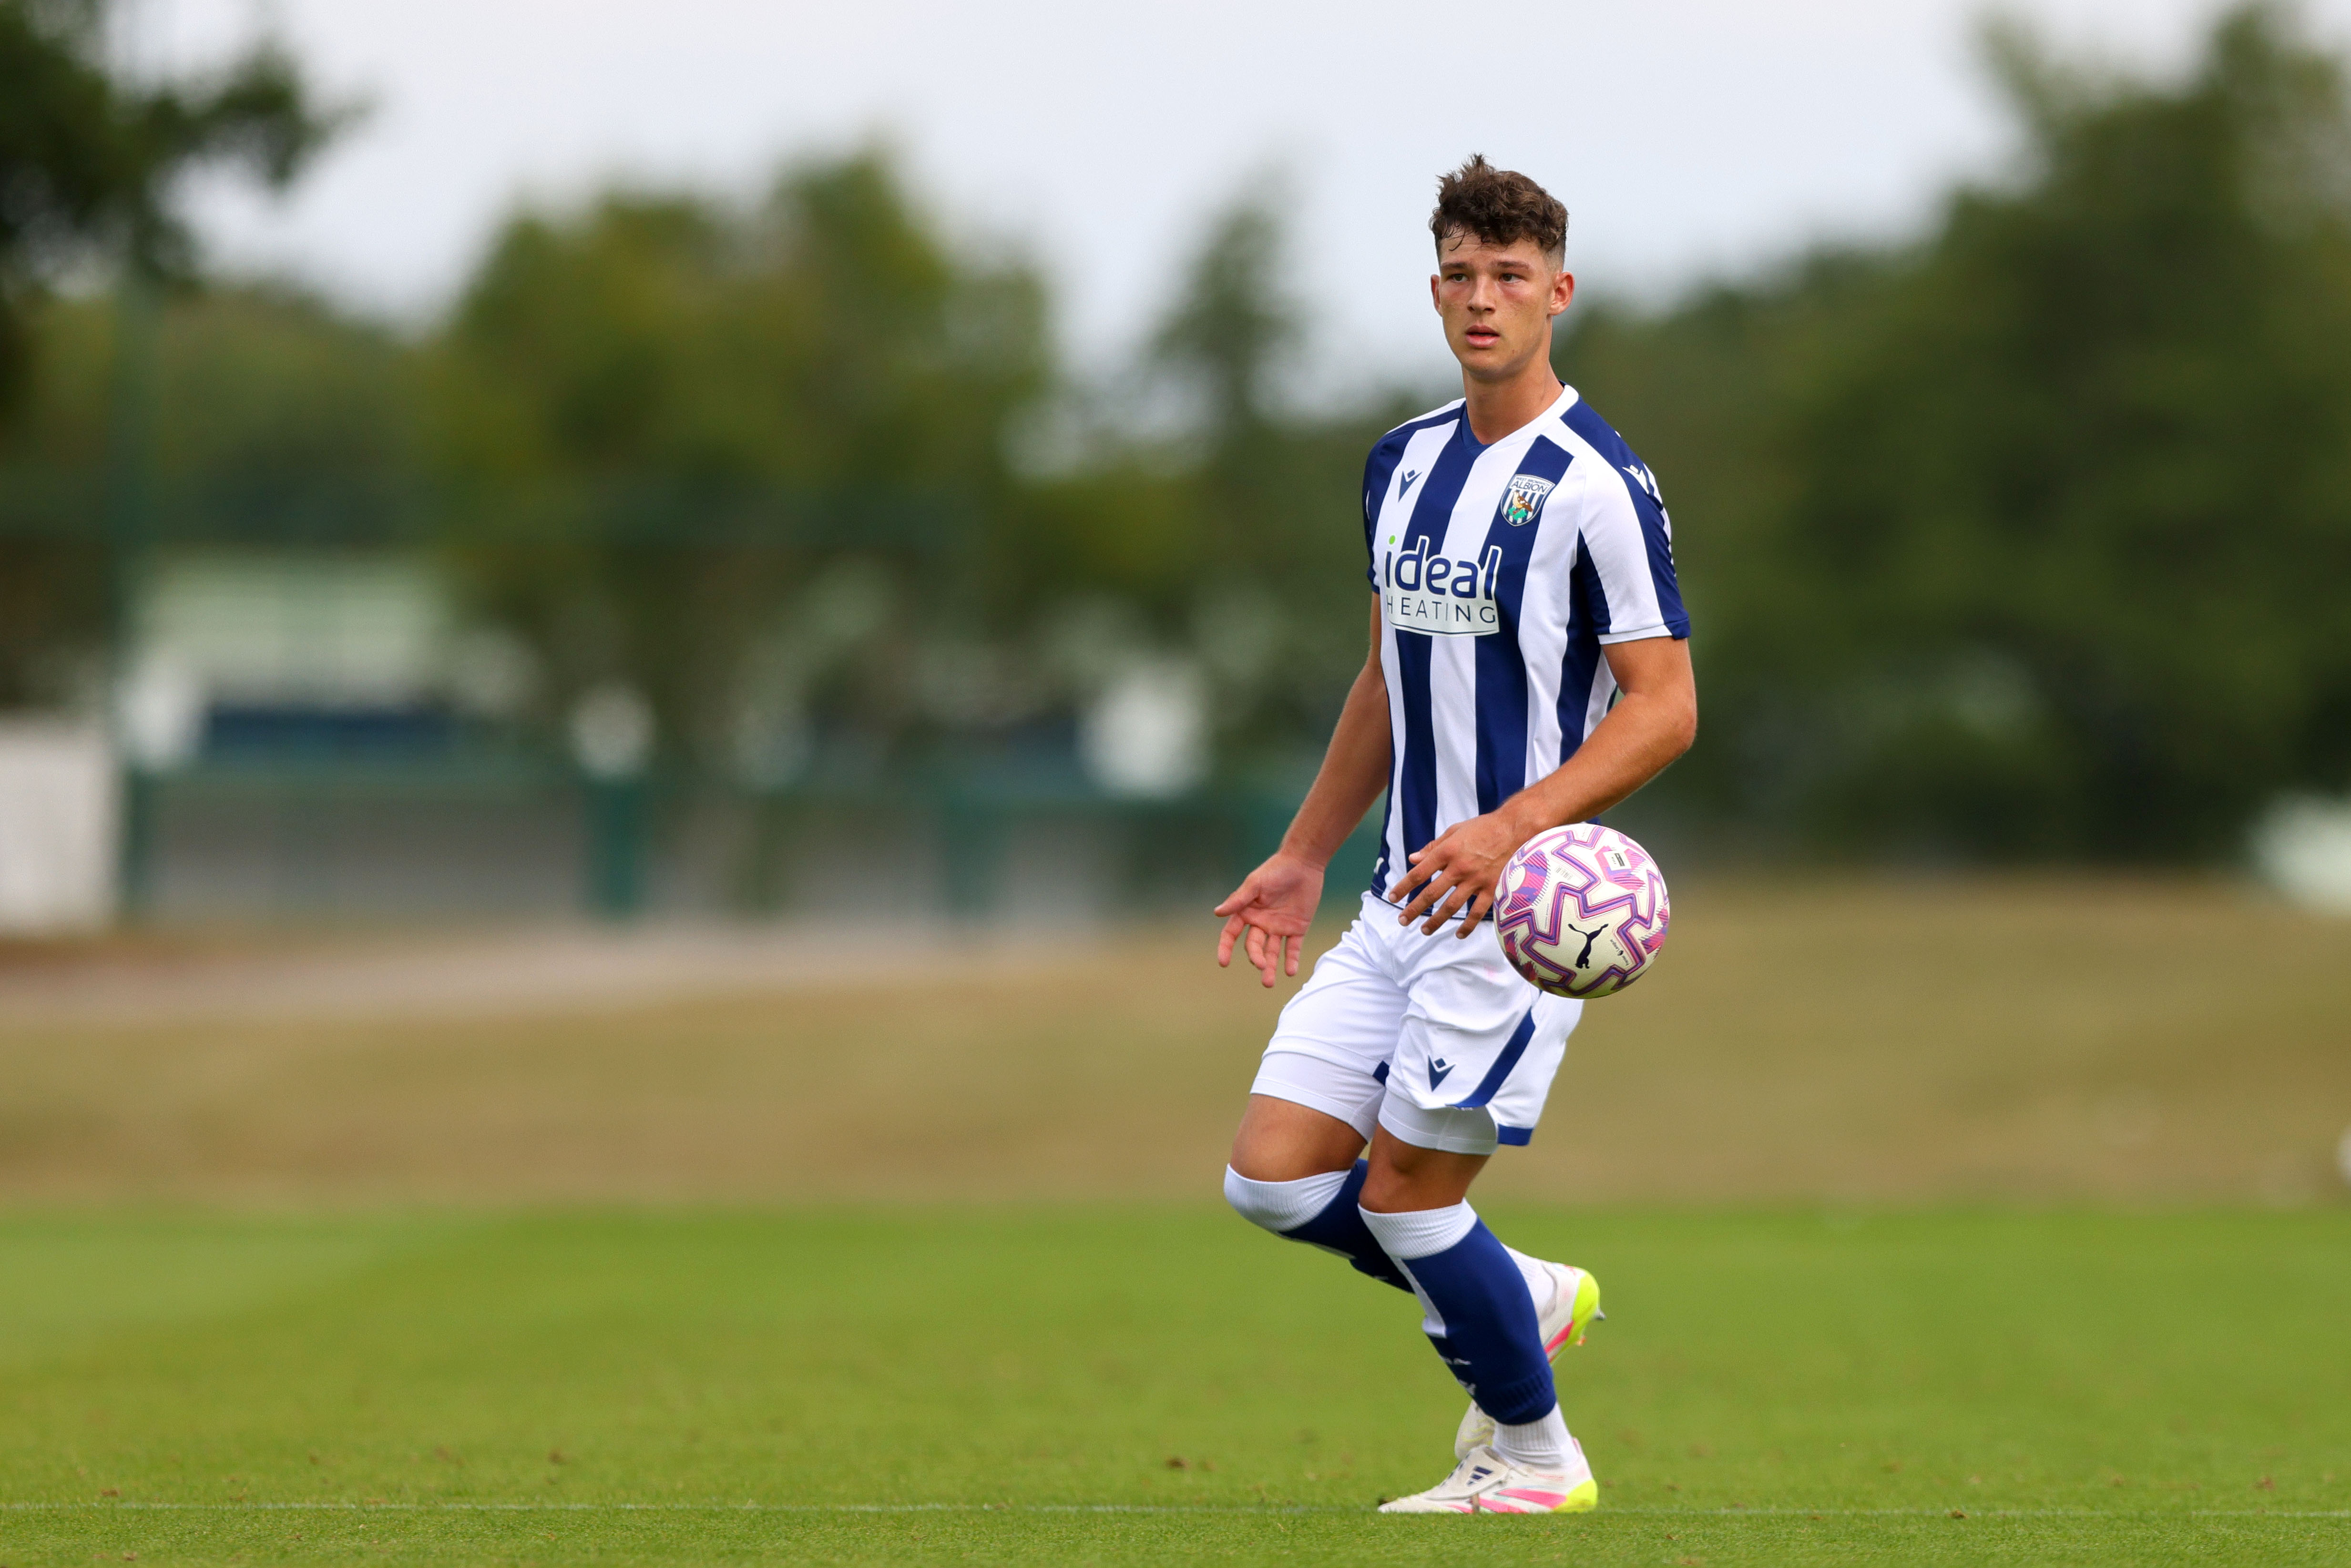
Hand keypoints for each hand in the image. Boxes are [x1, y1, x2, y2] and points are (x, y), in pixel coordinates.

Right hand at [1215, 852, 1323, 987]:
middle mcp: (1261, 923)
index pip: (1232, 934)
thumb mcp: (1255, 884)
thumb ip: (1238, 900)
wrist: (1303, 863)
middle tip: (1261, 965)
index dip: (1226, 948)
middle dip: (1256, 958)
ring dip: (1271, 967)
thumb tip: (1217, 913)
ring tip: (1269, 983)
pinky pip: (1293, 948)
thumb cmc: (1276, 870)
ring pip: (1272, 952)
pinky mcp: (1297, 928)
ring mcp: (1279, 927)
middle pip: (1254, 946)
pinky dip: (1291, 960)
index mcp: (1247, 912)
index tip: (1223, 962)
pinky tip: (1290, 972)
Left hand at [1387, 808, 1528, 936]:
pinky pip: (1478, 912)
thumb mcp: (1455, 831)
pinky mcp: (1493, 888)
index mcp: (1447, 851)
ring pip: (1451, 907)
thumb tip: (1412, 859)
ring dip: (1436, 921)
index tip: (1392, 898)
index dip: (1403, 887)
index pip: (1419, 873)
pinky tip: (1459, 934)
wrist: (1516, 828)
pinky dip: (1468, 925)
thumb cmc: (1483, 827)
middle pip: (1431, 894)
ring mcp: (1476, 880)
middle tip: (1402, 921)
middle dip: (1414, 909)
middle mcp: (1459, 868)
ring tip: (1425, 930)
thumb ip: (1433, 847)